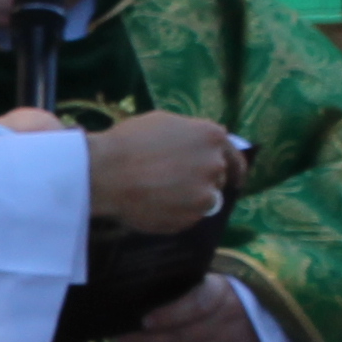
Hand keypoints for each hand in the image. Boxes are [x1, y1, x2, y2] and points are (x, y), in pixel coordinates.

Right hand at [83, 112, 242, 235]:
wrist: (106, 173)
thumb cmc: (130, 141)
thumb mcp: (165, 122)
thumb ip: (191, 134)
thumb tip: (201, 145)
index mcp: (211, 137)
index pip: (234, 156)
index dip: (234, 169)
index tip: (235, 179)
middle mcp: (214, 165)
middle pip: (217, 178)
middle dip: (202, 180)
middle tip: (174, 180)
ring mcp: (203, 195)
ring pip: (204, 200)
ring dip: (189, 199)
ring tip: (160, 193)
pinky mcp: (189, 219)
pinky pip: (187, 217)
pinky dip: (175, 214)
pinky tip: (153, 205)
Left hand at [110, 276, 255, 341]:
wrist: (264, 303)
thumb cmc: (224, 283)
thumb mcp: (210, 274)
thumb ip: (184, 281)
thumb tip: (140, 285)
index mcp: (224, 289)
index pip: (198, 304)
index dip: (171, 315)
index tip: (145, 321)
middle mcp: (232, 317)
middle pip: (187, 334)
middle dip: (151, 339)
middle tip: (123, 340)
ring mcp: (235, 341)